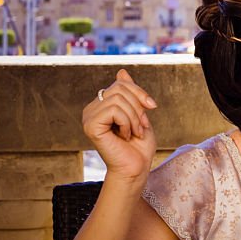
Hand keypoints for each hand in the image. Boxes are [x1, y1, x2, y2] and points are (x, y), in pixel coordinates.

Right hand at [82, 69, 157, 183]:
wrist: (136, 168)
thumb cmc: (139, 146)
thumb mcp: (139, 113)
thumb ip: (130, 94)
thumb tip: (121, 71)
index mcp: (102, 105)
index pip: (121, 84)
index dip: (140, 93)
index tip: (151, 108)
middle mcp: (92, 109)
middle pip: (120, 89)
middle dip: (138, 107)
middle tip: (142, 125)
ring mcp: (89, 117)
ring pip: (118, 99)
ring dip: (134, 117)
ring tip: (134, 133)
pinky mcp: (90, 126)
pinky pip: (114, 110)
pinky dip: (126, 122)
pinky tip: (125, 136)